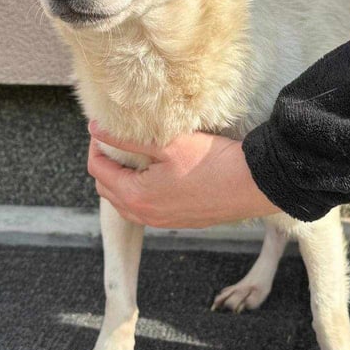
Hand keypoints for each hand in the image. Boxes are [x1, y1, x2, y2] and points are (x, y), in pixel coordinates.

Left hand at [87, 121, 281, 227]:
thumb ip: (126, 139)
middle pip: (107, 189)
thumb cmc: (213, 162)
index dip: (96, 146)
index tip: (104, 128)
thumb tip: (96, 128)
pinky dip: (141, 191)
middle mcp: (145, 215)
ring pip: (126, 202)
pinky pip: (147, 208)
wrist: (253, 185)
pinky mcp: (179, 221)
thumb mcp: (167, 143)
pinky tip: (157, 172)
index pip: (98, 170)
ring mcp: (162, 221)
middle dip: (106, 164)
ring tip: (134, 155)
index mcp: (136, 196)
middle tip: (116, 140)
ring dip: (123, 180)